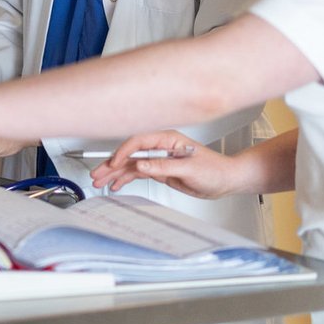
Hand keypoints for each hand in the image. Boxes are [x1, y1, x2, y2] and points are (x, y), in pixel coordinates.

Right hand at [90, 131, 238, 199]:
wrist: (225, 180)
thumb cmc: (215, 169)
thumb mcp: (189, 168)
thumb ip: (164, 165)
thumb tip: (142, 164)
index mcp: (168, 139)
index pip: (139, 142)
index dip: (124, 151)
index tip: (115, 163)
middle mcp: (161, 147)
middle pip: (131, 153)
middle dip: (113, 163)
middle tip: (98, 173)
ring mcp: (159, 159)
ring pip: (131, 164)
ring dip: (116, 172)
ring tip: (101, 180)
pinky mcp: (160, 170)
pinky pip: (138, 173)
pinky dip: (126, 178)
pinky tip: (117, 184)